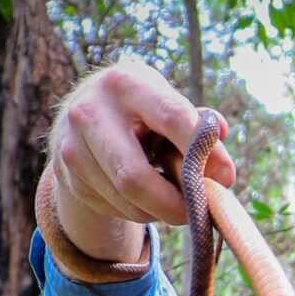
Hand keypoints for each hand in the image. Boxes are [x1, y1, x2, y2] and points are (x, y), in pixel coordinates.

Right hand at [47, 56, 237, 264]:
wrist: (85, 116)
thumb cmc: (143, 110)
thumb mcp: (167, 102)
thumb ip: (198, 126)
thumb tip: (222, 159)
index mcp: (125, 83)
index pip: (171, 117)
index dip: (202, 151)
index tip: (226, 178)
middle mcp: (90, 112)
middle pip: (134, 177)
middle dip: (174, 204)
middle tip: (198, 212)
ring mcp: (73, 147)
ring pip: (127, 201)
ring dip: (160, 210)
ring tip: (175, 199)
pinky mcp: (68, 176)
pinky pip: (116, 210)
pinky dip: (141, 211)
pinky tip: (146, 197)